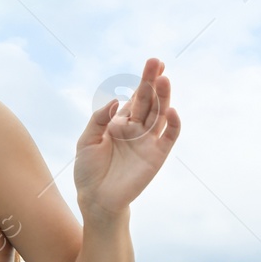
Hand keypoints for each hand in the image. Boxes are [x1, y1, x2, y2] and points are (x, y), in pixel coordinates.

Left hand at [75, 57, 180, 217]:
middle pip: (149, 101)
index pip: (135, 98)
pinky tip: (171, 110)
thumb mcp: (86, 141)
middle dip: (152, 81)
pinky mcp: (157, 155)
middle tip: (156, 62)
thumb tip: (115, 100)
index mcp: (121, 122)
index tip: (152, 62)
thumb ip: (99, 119)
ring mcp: (149, 141)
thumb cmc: (88, 170)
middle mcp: (137, 129)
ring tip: (163, 79)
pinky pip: (169, 136)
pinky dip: (173, 123)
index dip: (143, 81)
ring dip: (163, 97)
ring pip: (160, 114)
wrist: (96, 198)